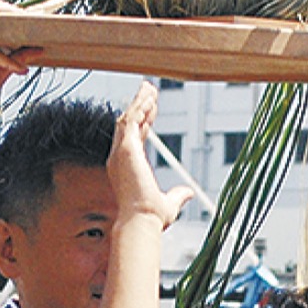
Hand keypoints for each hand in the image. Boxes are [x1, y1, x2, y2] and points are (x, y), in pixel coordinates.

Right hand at [108, 82, 192, 228]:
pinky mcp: (125, 147)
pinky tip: (148, 96)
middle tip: (149, 91)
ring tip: (149, 88)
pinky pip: (131, 120)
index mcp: (127, 168)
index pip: (135, 138)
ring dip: (138, 102)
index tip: (153, 108)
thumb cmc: (151, 217)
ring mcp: (120, 152)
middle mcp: (120, 158)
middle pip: (128, 125)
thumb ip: (177, 195)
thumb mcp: (169, 203)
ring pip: (127, 119)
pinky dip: (138, 107)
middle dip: (138, 106)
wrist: (142, 220)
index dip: (144, 121)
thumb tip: (188, 193)